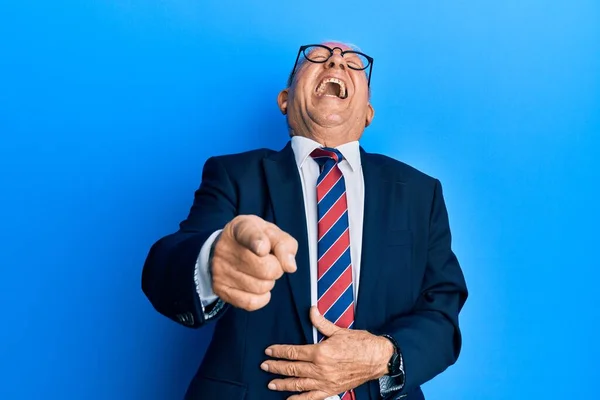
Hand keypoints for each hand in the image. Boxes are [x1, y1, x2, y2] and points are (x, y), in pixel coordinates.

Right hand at [211, 215, 297, 310]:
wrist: (226, 247)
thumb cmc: (255, 239)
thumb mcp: (271, 233)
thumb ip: (285, 244)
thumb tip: (290, 266)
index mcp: (241, 228)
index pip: (248, 235)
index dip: (257, 242)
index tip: (262, 249)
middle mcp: (226, 248)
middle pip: (266, 269)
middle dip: (276, 269)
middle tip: (271, 263)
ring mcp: (221, 270)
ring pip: (261, 287)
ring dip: (269, 283)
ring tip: (261, 273)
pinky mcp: (221, 289)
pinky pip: (250, 303)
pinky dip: (262, 298)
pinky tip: (258, 287)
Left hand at [261, 307, 393, 399]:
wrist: (378, 358)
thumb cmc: (361, 344)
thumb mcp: (339, 330)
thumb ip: (321, 323)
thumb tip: (311, 310)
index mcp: (320, 352)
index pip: (293, 352)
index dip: (279, 352)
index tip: (269, 351)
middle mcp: (320, 369)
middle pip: (292, 368)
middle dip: (276, 367)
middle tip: (264, 366)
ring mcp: (325, 381)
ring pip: (299, 384)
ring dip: (283, 384)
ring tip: (271, 383)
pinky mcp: (332, 389)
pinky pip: (312, 397)